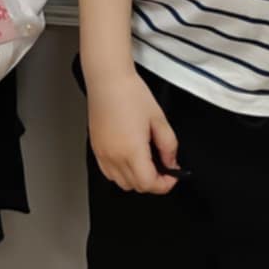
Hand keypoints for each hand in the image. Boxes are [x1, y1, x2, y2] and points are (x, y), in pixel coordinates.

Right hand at [87, 69, 180, 193]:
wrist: (108, 81)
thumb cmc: (130, 94)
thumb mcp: (159, 119)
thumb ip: (169, 146)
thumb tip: (171, 163)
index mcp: (132, 150)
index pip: (149, 184)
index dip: (165, 184)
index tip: (172, 176)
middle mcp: (114, 156)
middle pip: (136, 186)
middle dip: (153, 182)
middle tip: (163, 168)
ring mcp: (103, 154)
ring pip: (121, 183)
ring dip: (136, 179)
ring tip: (147, 163)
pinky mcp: (96, 149)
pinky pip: (108, 173)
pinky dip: (121, 173)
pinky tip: (130, 159)